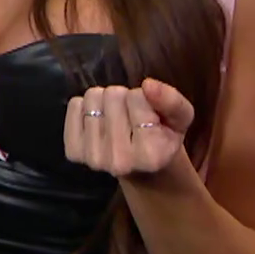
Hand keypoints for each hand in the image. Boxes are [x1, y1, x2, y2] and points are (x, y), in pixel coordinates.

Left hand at [65, 80, 194, 177]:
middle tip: (131, 116)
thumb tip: (148, 85)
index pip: (138, 96)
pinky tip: (100, 122)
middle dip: (124, 98)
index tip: (149, 115)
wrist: (141, 168)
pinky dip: (85, 106)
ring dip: (105, 102)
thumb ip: (172, 101)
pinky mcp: (74, 152)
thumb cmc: (163, 137)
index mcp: (151, 154)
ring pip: (93, 97)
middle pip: (113, 95)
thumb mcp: (180, 119)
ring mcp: (93, 158)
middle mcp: (119, 160)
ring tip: (117, 119)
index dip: (144, 98)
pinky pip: (74, 105)